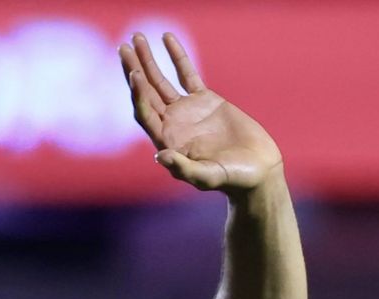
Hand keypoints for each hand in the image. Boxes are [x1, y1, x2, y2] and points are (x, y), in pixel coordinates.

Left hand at [120, 33, 282, 192]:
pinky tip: (167, 38)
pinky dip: (177, 56)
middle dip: (134, 70)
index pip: (145, 113)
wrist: (256, 169)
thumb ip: (184, 168)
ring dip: (148, 60)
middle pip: (146, 93)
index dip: (138, 95)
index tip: (134, 73)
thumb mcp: (208, 176)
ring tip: (136, 38)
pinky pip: (186, 73)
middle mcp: (171, 124)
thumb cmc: (231, 179)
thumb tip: (159, 155)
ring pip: (161, 81)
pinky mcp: (204, 100)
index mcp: (167, 141)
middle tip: (122, 48)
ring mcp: (186, 110)